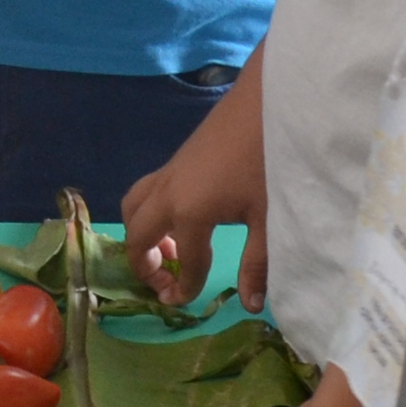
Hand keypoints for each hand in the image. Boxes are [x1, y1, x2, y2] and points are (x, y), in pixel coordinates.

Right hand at [119, 86, 268, 308]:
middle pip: (137, 235)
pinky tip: (183, 219)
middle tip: (167, 282)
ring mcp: (169, 173)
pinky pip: (145, 192)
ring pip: (133, 208)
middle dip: (144, 264)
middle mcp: (169, 193)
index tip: (185, 304)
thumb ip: (259, 264)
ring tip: (170, 249)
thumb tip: (251, 305)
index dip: (184, 287)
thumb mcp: (271, 217)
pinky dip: (148, 214)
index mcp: (190, 211)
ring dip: (140, 234)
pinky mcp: (176, 160)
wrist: (270, 101)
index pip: (184, 261)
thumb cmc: (272, 160)